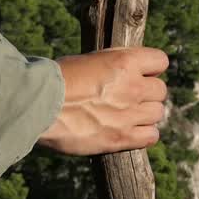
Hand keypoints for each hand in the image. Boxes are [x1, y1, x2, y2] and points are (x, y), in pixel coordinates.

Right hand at [37, 47, 169, 155]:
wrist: (37, 105)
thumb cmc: (56, 80)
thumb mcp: (88, 60)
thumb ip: (114, 65)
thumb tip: (127, 69)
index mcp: (125, 62)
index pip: (161, 61)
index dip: (151, 68)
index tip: (140, 74)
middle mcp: (133, 86)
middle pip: (160, 90)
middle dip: (147, 93)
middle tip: (128, 98)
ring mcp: (130, 113)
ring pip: (157, 113)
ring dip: (145, 114)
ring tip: (125, 116)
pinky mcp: (122, 137)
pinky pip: (151, 136)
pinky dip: (144, 135)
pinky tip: (128, 132)